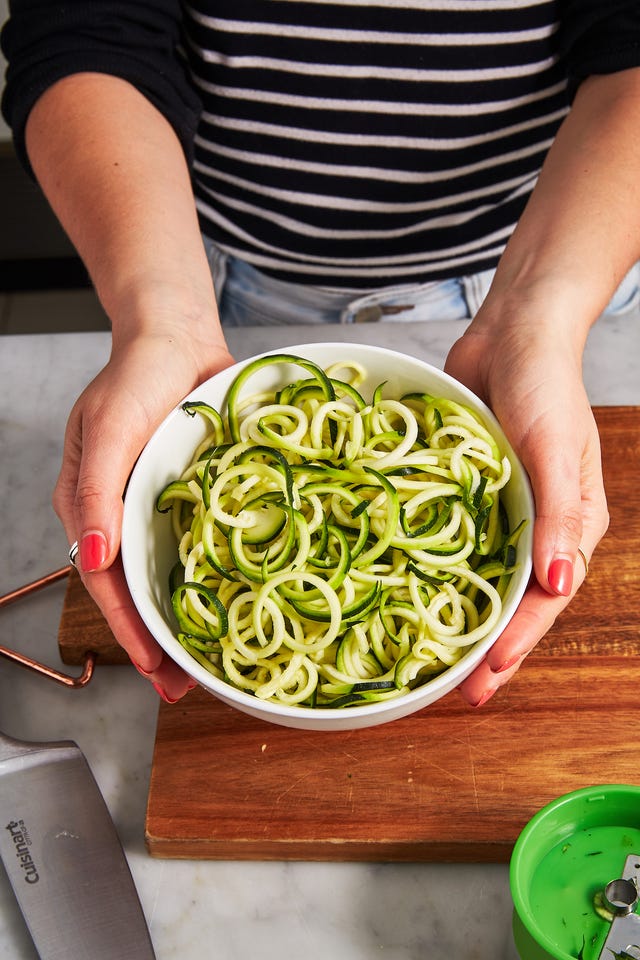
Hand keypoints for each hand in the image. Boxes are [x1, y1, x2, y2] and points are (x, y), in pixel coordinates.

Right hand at [53, 327, 234, 701]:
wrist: (178, 338)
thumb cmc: (135, 378)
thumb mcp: (107, 430)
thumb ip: (95, 492)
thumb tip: (93, 556)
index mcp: (92, 507)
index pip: (108, 584)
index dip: (130, 631)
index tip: (154, 671)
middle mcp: (125, 516)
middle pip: (138, 591)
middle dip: (157, 642)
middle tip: (184, 687)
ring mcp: (161, 509)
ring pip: (170, 576)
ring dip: (186, 619)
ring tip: (208, 662)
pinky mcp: (194, 497)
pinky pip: (202, 546)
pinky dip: (213, 578)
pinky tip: (235, 601)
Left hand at [444, 302, 608, 706]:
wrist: (511, 334)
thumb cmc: (545, 386)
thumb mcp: (555, 449)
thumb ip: (558, 515)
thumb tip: (561, 584)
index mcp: (570, 527)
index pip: (544, 600)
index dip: (516, 642)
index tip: (485, 679)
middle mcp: (534, 529)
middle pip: (511, 601)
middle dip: (486, 647)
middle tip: (455, 693)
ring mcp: (497, 513)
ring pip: (477, 577)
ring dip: (456, 616)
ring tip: (428, 658)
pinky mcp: (464, 494)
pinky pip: (449, 539)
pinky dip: (431, 568)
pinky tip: (403, 589)